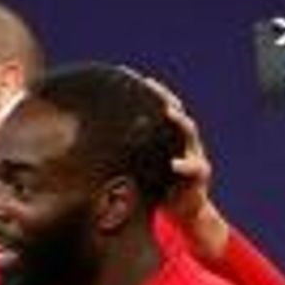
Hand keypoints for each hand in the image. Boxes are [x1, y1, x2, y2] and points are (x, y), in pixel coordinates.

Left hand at [140, 75, 228, 260]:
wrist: (184, 212)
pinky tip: (174, 164)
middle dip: (162, 95)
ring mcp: (194, 154)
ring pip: (189, 132)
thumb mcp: (138, 167)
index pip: (155, 105)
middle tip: (148, 84)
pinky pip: (195, 167)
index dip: (143, 89)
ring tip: (169, 113)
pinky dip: (185, 165)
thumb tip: (83, 146)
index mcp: (166, 135)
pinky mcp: (201, 174)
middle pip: (174, 110)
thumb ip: (122, 155)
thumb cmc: (157, 187)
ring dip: (179, 121)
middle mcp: (182, 139)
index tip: (124, 72)